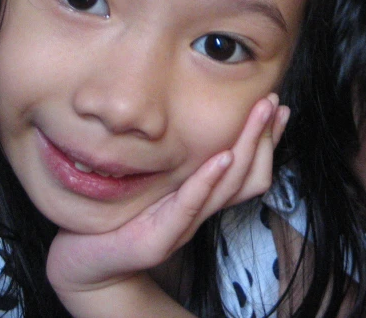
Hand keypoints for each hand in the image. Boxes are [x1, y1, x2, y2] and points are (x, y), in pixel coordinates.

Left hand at [46, 94, 288, 316]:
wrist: (85, 261)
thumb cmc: (120, 213)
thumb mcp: (158, 180)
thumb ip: (181, 157)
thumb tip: (196, 115)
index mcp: (204, 197)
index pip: (250, 169)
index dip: (268, 140)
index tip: (279, 108)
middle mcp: (201, 212)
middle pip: (249, 176)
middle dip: (264, 137)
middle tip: (273, 103)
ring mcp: (182, 227)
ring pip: (228, 187)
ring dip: (247, 148)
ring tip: (258, 116)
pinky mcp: (158, 241)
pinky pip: (189, 206)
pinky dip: (209, 180)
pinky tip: (222, 156)